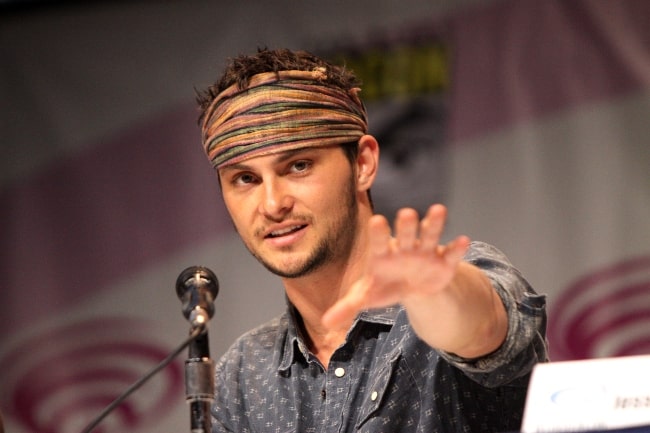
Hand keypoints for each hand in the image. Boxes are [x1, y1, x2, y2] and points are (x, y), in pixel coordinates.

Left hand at [322, 204, 469, 327]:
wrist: (412, 287)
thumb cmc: (384, 285)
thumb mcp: (366, 296)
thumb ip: (347, 306)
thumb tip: (325, 323)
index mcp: (383, 255)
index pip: (378, 243)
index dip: (378, 234)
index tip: (376, 220)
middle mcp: (404, 248)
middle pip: (405, 234)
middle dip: (406, 226)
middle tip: (406, 213)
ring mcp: (425, 253)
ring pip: (429, 235)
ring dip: (433, 224)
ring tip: (439, 210)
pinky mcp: (444, 262)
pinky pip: (452, 254)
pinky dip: (457, 248)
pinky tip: (464, 240)